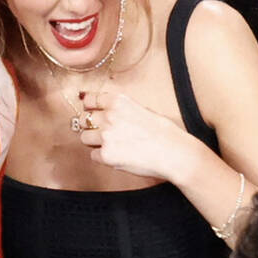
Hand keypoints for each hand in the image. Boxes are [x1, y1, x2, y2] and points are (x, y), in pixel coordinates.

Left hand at [78, 91, 214, 184]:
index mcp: (118, 102)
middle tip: (103, 133)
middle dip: (90, 126)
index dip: (88, 107)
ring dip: (94, 142)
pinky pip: (93, 156)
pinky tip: (117, 157)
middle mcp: (109, 116)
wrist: (174, 153)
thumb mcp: (143, 110)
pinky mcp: (106, 155)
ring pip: (84, 138)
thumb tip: (106, 111)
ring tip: (111, 146)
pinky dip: (102, 157)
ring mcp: (106, 136)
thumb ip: (122, 109)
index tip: (90, 111)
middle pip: (83, 119)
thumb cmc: (164, 133)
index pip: (89, 99)